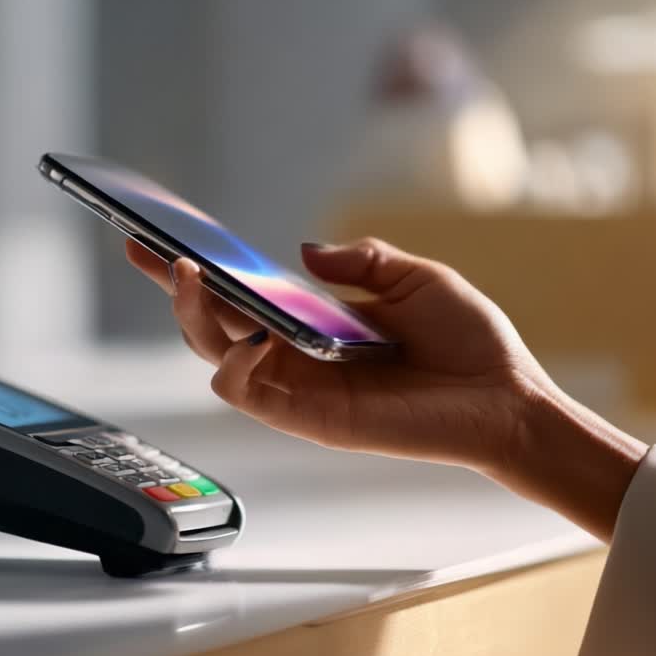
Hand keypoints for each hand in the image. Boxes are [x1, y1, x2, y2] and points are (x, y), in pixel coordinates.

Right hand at [125, 237, 646, 540]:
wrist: (505, 395)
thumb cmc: (468, 340)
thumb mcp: (415, 277)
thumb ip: (360, 260)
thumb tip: (301, 251)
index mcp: (313, 321)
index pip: (241, 294)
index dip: (198, 269)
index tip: (158, 237)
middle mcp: (297, 355)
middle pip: (214, 325)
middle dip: (175, 288)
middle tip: (151, 249)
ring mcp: (299, 387)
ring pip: (217, 358)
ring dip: (195, 319)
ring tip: (193, 279)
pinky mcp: (311, 418)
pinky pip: (250, 396)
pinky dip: (236, 366)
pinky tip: (249, 337)